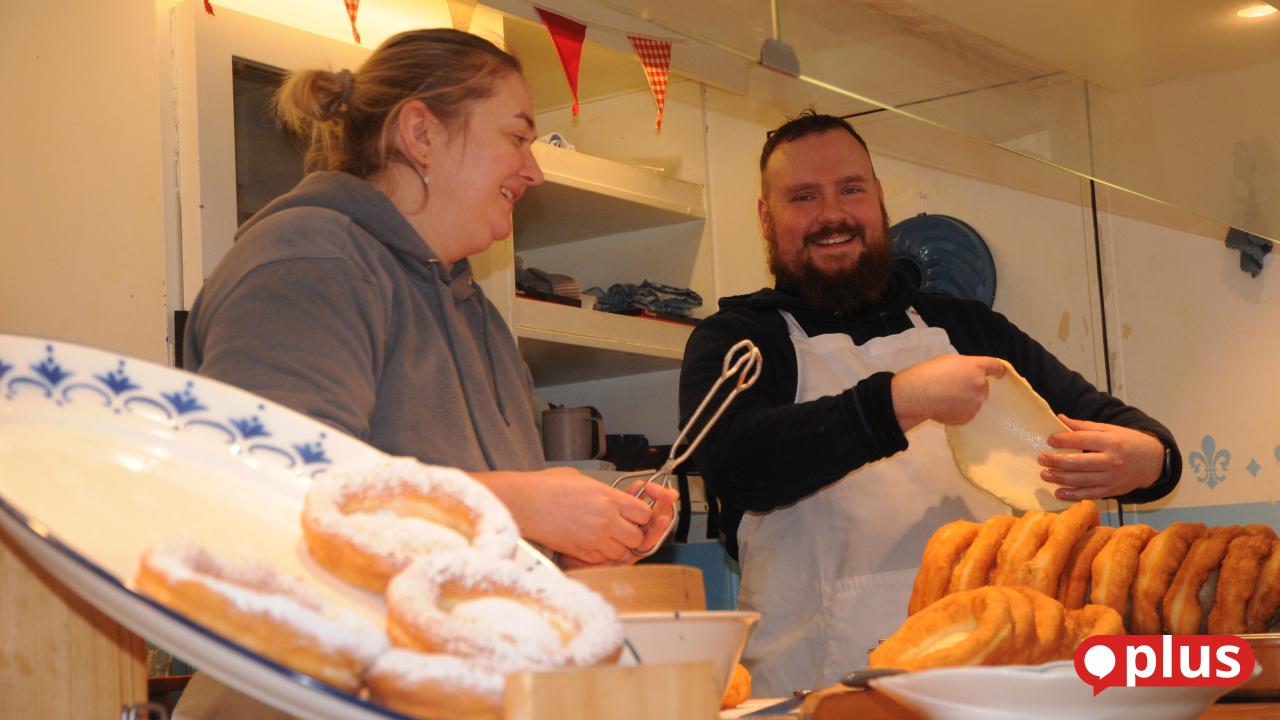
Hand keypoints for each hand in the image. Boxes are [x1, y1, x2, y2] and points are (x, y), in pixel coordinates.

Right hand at [556, 480, 679, 567]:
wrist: (525, 503)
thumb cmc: (547, 487)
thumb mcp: (581, 478)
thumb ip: (603, 490)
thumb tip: (611, 497)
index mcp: (609, 499)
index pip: (644, 513)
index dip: (642, 515)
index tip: (634, 513)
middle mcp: (606, 521)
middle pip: (637, 537)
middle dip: (632, 534)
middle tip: (622, 528)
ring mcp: (594, 539)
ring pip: (621, 552)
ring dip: (617, 546)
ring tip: (605, 536)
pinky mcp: (581, 552)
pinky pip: (602, 560)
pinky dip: (601, 555)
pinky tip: (591, 543)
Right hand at [891, 354, 1006, 431]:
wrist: (917, 395)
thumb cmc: (929, 373)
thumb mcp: (948, 361)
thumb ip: (966, 366)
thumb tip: (970, 374)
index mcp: (976, 367)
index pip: (995, 366)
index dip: (998, 370)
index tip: (999, 374)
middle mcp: (980, 385)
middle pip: (984, 386)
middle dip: (974, 387)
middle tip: (956, 388)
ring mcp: (975, 403)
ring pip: (976, 401)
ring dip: (967, 400)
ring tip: (947, 399)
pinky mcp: (968, 417)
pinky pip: (968, 413)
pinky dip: (960, 411)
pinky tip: (945, 407)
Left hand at [1038, 415, 1163, 500]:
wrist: (1153, 461)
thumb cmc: (1128, 442)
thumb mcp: (1110, 429)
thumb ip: (1084, 426)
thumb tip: (1061, 419)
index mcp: (1111, 442)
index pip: (1081, 440)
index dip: (1063, 440)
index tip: (1050, 440)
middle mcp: (1111, 461)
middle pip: (1078, 463)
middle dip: (1056, 461)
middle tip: (1041, 459)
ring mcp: (1112, 478)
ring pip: (1081, 480)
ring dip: (1060, 478)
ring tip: (1044, 474)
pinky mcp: (1112, 491)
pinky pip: (1089, 494)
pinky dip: (1073, 495)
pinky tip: (1058, 492)